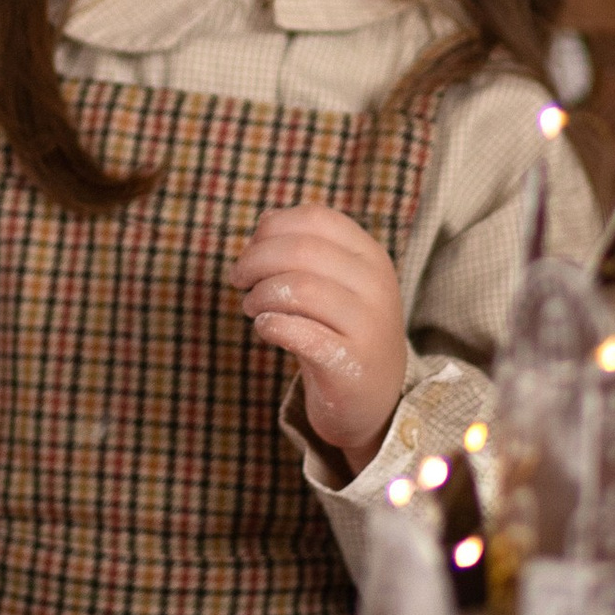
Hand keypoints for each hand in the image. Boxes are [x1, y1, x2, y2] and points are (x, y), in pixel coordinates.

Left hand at [231, 202, 408, 473]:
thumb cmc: (339, 329)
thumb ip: (303, 247)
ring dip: (260, 295)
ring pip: (298, 288)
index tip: (250, 249)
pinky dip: (270, 326)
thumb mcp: (332, 281)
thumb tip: (265, 220)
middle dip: (255, 260)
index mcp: (370, 255)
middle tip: (238, 279)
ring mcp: (368, 324)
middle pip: (301, 250)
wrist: (373, 396)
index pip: (316, 218)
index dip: (272, 229)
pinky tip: (266, 329)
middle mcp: (375, 285)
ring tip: (252, 307)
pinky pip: (297, 332)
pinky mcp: (349, 363)